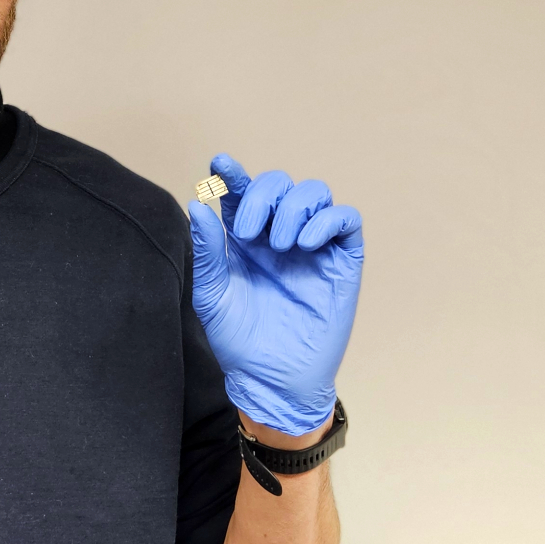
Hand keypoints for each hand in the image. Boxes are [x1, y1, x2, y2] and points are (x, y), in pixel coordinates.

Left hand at [187, 154, 363, 435]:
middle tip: (249, 232)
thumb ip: (207, 251)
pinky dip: (328, 219)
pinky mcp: (342, 261)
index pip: (242, 192)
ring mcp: (314, 245)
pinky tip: (304, 243)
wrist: (272, 379)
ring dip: (294, 208)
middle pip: (280, 184)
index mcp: (245, 238)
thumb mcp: (212, 295)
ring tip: (280, 245)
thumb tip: (198, 205)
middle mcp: (279, 234)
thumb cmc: (238, 340)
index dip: (233, 173)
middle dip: (264, 195)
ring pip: (315, 192)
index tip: (220, 164)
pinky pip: (347, 219)